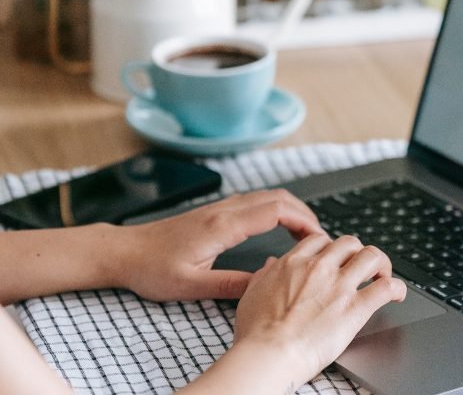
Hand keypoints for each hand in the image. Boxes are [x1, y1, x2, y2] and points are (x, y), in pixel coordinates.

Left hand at [116, 189, 323, 300]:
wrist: (125, 251)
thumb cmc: (152, 268)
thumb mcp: (192, 285)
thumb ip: (232, 285)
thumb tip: (266, 284)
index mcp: (222, 226)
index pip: (275, 210)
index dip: (303, 221)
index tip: (318, 238)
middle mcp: (224, 210)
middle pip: (278, 197)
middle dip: (305, 213)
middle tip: (319, 237)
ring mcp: (221, 207)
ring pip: (268, 196)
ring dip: (292, 209)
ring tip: (305, 234)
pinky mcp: (217, 211)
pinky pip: (256, 201)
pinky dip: (277, 209)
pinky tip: (279, 227)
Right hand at [233, 235, 406, 384]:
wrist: (269, 354)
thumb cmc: (257, 332)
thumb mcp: (252, 293)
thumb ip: (265, 274)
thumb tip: (272, 264)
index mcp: (294, 262)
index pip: (321, 240)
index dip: (331, 248)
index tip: (335, 258)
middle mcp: (320, 267)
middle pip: (350, 242)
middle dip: (357, 253)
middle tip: (359, 267)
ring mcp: (340, 285)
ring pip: (372, 256)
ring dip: (381, 263)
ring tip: (382, 274)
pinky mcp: (356, 307)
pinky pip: (386, 288)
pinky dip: (396, 288)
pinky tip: (397, 294)